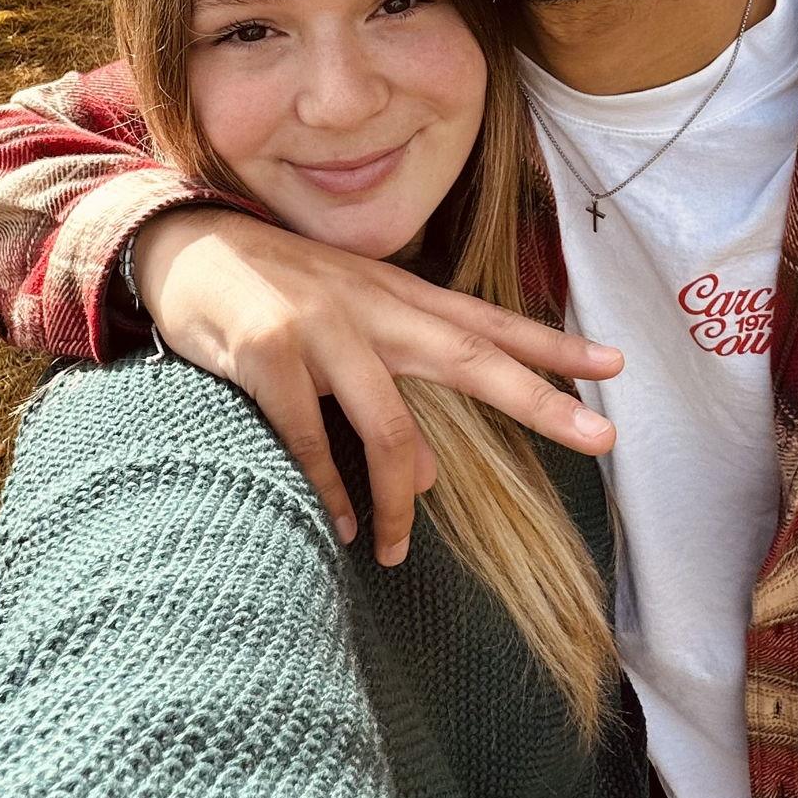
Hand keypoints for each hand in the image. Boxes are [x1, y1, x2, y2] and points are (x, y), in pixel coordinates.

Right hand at [132, 206, 622, 565]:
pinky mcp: (268, 353)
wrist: (182, 248)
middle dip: (539, 398)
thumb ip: (390, 384)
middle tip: (602, 436)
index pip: (487, 320)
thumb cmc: (271, 292)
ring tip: (395, 549)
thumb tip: (424, 479)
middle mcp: (371, 304)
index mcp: (395, 294)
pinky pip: (312, 438)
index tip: (615, 364)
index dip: (551, 343)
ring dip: (397, 499)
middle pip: (468, 356)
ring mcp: (321, 326)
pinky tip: (340, 522)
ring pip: (388, 424)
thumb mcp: (343, 323)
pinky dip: (331, 489)